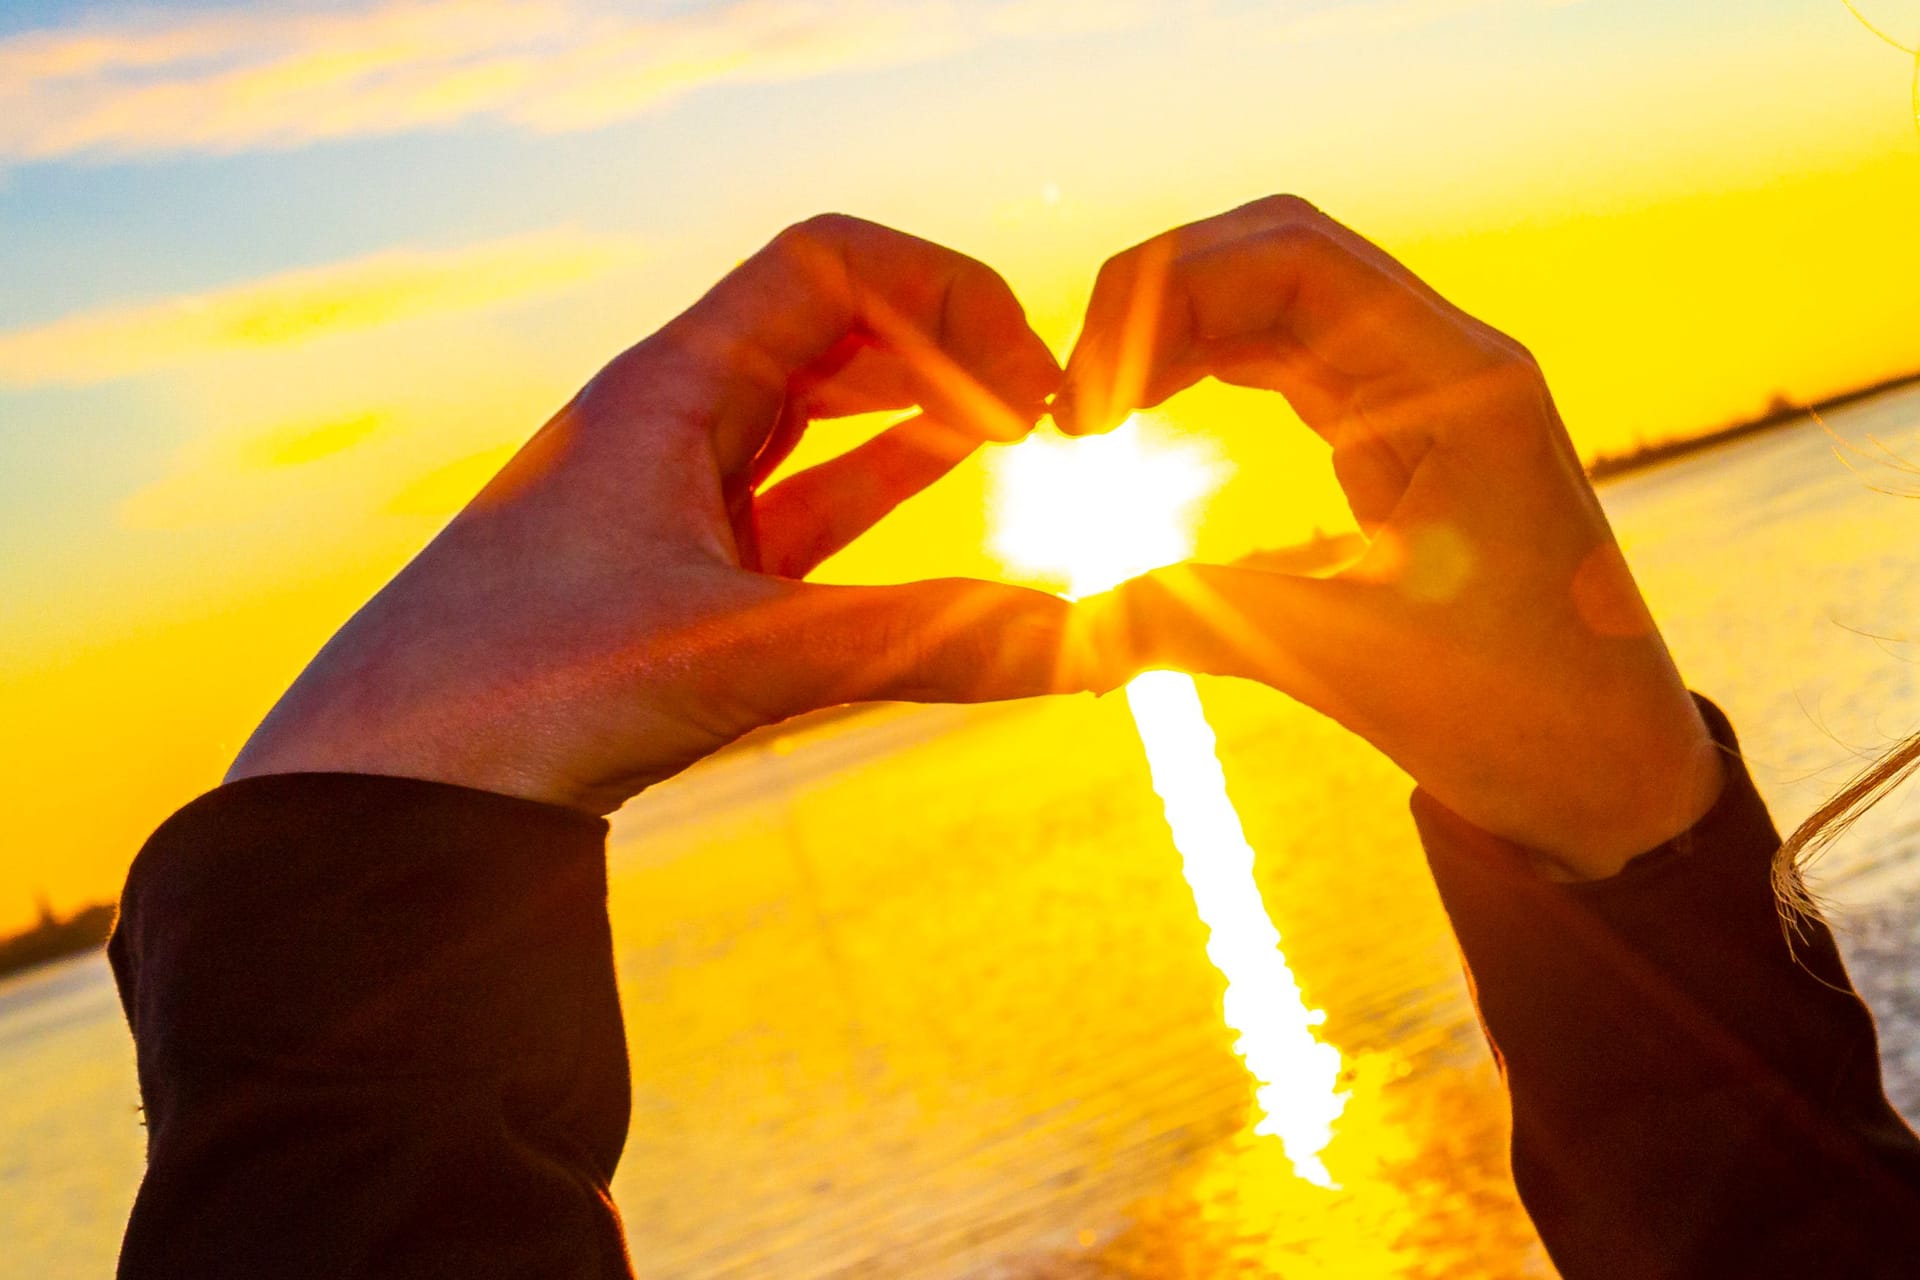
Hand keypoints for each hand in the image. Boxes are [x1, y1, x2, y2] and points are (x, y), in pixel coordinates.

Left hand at [230, 215, 1098, 813]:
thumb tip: (1082, 647)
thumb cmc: (515, 696)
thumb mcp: (735, 657)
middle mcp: (668, 423)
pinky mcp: (675, 577)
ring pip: (815, 411)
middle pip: (831, 324)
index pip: (829, 267)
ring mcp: (671, 498)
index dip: (945, 295)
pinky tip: (936, 484)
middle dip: (946, 344)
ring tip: (1020, 428)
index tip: (1030, 384)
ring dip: (917, 404)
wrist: (377, 792)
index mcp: (666, 389)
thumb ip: (917, 645)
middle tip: (1047, 411)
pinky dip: (877, 482)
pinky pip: (797, 499)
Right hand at [1060, 197, 1722, 878]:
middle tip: (1071, 398)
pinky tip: (1144, 416)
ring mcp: (1424, 397)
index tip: (1087, 393)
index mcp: (1463, 384)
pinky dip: (1205, 372)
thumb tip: (1054, 633)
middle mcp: (1448, 364)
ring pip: (1276, 302)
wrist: (1612, 775)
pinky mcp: (1399, 442)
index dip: (1167, 293)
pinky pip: (1287, 363)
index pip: (1293, 257)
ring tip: (1090, 410)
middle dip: (1157, 300)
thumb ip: (1196, 624)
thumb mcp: (1348, 666)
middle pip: (1276, 254)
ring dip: (1175, 334)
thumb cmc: (1521, 720)